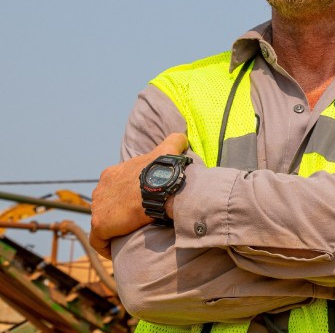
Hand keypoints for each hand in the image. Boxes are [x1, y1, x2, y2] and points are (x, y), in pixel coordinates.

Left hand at [90, 133, 188, 258]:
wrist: (158, 188)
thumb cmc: (161, 171)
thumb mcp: (168, 150)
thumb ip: (174, 141)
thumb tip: (183, 135)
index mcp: (112, 174)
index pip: (115, 187)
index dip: (125, 196)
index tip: (137, 205)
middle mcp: (100, 189)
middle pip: (106, 204)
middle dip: (116, 213)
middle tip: (134, 222)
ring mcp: (98, 208)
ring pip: (102, 221)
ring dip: (113, 229)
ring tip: (128, 237)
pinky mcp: (99, 225)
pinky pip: (98, 241)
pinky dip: (105, 246)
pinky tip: (116, 251)